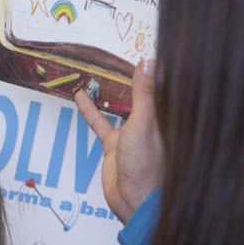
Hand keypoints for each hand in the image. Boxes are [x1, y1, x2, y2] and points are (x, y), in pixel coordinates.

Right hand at [74, 59, 163, 222]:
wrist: (134, 201)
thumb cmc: (147, 166)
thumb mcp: (143, 123)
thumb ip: (144, 93)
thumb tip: (148, 61)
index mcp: (164, 116)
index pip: (164, 85)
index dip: (160, 66)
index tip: (154, 44)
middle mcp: (150, 122)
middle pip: (143, 92)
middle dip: (135, 74)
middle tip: (125, 50)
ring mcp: (132, 133)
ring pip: (120, 105)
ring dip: (110, 91)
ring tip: (99, 69)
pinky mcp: (115, 145)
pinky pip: (101, 123)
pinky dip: (90, 110)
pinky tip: (79, 96)